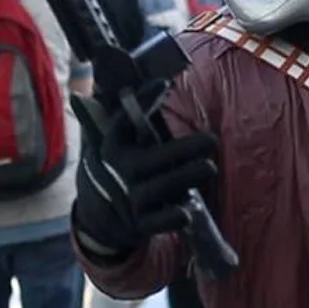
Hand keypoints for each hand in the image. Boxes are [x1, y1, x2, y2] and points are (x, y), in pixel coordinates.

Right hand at [73, 96, 217, 257]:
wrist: (98, 220)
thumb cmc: (119, 171)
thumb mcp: (119, 144)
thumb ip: (133, 118)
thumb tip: (159, 82)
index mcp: (112, 148)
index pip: (123, 121)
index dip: (142, 100)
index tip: (163, 83)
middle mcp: (118, 173)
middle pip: (151, 160)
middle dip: (182, 150)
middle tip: (211, 140)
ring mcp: (129, 201)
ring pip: (160, 188)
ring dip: (185, 178)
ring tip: (209, 167)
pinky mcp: (140, 225)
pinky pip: (159, 221)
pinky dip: (173, 217)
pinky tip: (187, 211)